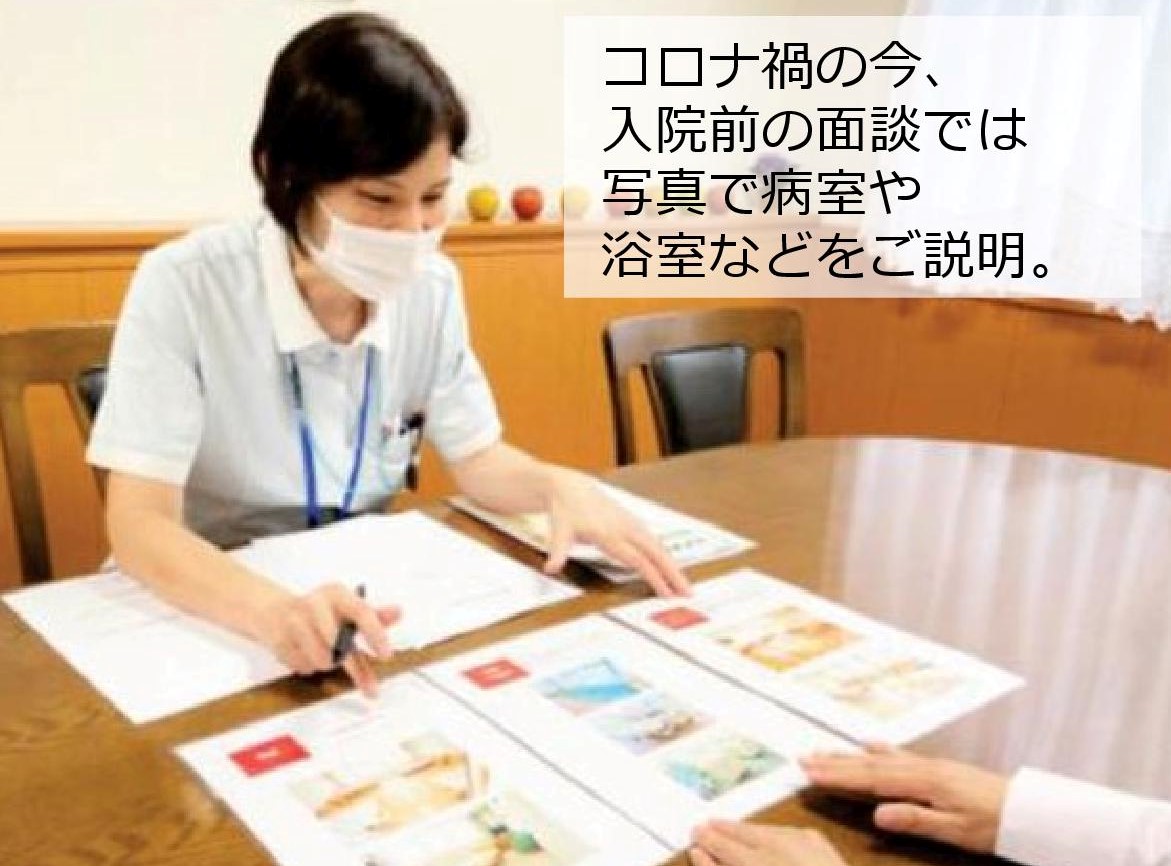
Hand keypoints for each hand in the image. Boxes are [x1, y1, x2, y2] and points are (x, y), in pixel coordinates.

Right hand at [256, 583, 399, 697]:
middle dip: (352, 665)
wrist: (277, 612)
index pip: (361, 612)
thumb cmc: (320, 612)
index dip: (376, 634)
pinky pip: (305, 667)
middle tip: (368, 684)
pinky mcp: (280, 641)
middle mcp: (315, 604)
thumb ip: (375, 616)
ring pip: (322, 660)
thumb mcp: (348, 608)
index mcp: (336, 593)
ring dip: (328, 664)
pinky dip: (311, 667)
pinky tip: (307, 653)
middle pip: (339, 642)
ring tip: (326, 653)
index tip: (387, 654)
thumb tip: (398, 612)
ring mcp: (295, 622)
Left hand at [542, 468, 689, 596]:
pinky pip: (653, 541)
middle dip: (673, 573)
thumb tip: (551, 568)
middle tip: (688, 592)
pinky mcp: (632, 522)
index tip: (665, 593)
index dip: (653, 577)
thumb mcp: (559, 531)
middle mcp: (625, 527)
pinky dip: (664, 555)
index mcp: (610, 532)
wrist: (570, 487)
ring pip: (658, 546)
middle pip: (656, 553)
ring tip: (684, 585)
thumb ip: (558, 552)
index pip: (637, 559)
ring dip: (673, 565)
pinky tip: (671, 566)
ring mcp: (631, 524)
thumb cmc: (566, 509)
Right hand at [690, 821, 848, 865]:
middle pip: (744, 832)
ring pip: (767, 829)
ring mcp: (802, 842)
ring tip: (733, 831)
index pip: (723, 844)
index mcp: (755, 863)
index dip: (708, 838)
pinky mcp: (820, 844)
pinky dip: (775, 834)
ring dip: (749, 831)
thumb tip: (698, 852)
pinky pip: (790, 832)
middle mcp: (778, 846)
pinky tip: (769, 838)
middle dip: (725, 829)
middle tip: (708, 826)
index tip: (696, 832)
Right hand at [801, 745, 1007, 852]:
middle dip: (835, 762)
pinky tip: (869, 745)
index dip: (839, 775)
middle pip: (870, 764)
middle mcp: (922, 767)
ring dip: (850, 755)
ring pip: (881, 758)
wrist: (1028, 811)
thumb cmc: (994, 826)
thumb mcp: (956, 830)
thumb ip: (916, 819)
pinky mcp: (937, 768)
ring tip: (823, 750)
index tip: (809, 772)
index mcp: (923, 782)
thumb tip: (877, 814)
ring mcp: (929, 765)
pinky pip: (898, 755)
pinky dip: (878, 750)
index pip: (871, 779)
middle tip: (803, 758)